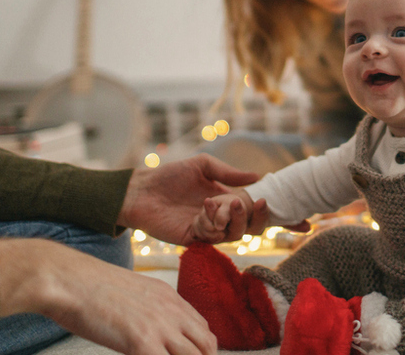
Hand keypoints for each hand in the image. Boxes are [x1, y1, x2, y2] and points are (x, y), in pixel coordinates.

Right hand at [0, 238, 215, 354]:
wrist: (67, 279)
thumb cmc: (87, 288)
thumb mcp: (130, 293)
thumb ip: (147, 310)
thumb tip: (144, 332)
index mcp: (169, 297)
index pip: (203, 328)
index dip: (200, 349)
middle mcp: (172, 311)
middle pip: (207, 345)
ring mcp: (160, 327)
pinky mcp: (143, 343)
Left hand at [117, 154, 258, 245]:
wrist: (141, 190)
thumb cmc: (170, 175)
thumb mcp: (201, 165)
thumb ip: (227, 172)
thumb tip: (257, 176)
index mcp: (225, 200)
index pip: (251, 209)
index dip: (260, 208)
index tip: (263, 199)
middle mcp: (219, 217)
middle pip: (247, 227)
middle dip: (247, 216)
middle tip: (237, 203)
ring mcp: (206, 229)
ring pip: (232, 235)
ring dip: (228, 220)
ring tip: (213, 204)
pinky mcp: (192, 239)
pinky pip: (211, 238)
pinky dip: (210, 227)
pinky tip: (199, 214)